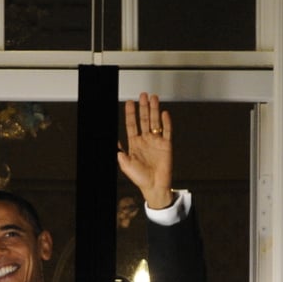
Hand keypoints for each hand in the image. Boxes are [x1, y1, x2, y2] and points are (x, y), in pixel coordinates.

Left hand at [117, 92, 173, 209]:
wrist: (155, 186)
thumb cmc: (140, 178)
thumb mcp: (126, 166)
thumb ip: (120, 155)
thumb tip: (115, 147)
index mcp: (134, 144)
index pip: (131, 124)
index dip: (130, 113)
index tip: (129, 103)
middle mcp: (145, 140)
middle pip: (144, 120)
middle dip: (143, 107)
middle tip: (142, 95)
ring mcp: (156, 141)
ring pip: (155, 122)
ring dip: (154, 110)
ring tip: (153, 98)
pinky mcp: (167, 145)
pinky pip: (167, 131)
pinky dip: (166, 122)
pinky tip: (164, 114)